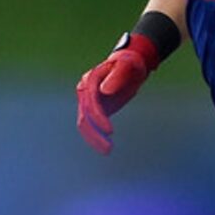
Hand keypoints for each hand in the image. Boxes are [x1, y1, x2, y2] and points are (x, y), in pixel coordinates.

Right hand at [76, 31, 159, 154]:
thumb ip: (116, 77)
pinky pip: (93, 124)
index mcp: (90, 80)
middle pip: (84, 116)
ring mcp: (89, 100)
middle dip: (95, 134)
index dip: (98, 118)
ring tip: (108, 151)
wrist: (131, 64)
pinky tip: (108, 146)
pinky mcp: (96, 107)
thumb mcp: (127, 66)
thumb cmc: (130, 62)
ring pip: (85, 123)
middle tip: (108, 149)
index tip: (110, 131)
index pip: (90, 102)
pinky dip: (98, 135)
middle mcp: (85, 91)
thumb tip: (105, 90)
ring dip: (94, 138)